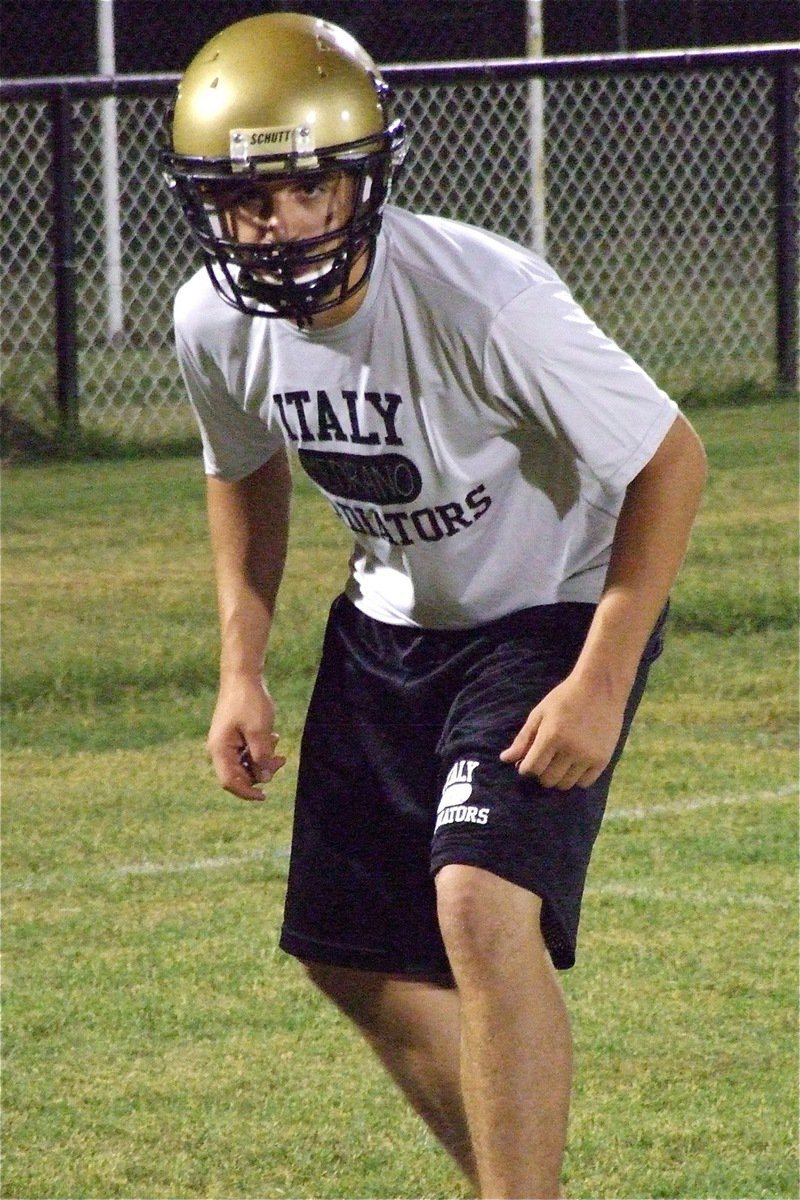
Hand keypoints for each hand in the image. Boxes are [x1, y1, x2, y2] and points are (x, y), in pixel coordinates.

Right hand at [207, 676, 285, 801]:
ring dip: (264, 758)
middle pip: (240, 774)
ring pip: (246, 762)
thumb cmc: (249, 701)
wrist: (242, 675)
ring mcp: (226, 742)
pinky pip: (247, 751)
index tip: (265, 796)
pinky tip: (272, 736)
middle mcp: (220, 749)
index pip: (230, 782)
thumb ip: (262, 757)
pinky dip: (261, 748)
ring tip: (276, 740)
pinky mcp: (234, 736)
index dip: (247, 792)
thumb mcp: (259, 731)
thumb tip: (265, 780)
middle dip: (262, 770)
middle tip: (281, 760)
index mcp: (220, 749)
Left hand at [499, 672, 626, 790]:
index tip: (527, 763)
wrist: (600, 687)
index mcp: (551, 736)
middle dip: (540, 773)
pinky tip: (574, 766)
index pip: (532, 768)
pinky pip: (585, 783)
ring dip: (557, 778)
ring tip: (558, 764)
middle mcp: (571, 749)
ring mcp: (588, 756)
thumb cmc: (565, 698)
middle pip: (548, 779)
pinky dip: (576, 779)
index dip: (525, 768)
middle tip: (543, 761)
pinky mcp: (603, 759)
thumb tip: (504, 759)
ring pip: (565, 784)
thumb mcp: (540, 713)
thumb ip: (523, 738)